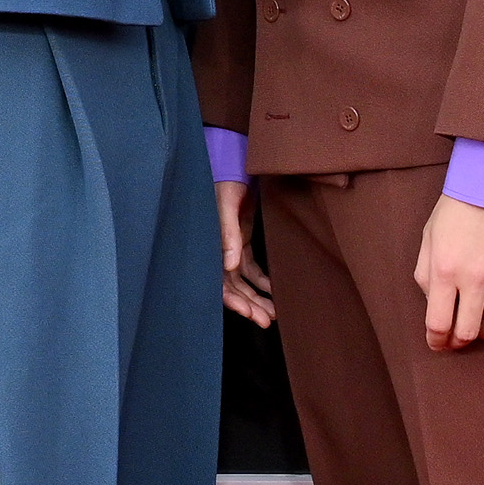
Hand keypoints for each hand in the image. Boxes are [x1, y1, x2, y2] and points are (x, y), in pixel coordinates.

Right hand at [215, 179, 276, 327]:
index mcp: (209, 246)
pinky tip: (274, 292)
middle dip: (249, 305)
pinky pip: (251, 268)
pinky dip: (262, 280)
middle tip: (266, 321)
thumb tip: (230, 265)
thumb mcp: (225, 206)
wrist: (234, 163)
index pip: (218, 281)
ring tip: (273, 314)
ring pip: (243, 281)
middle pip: (232, 287)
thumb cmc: (225, 182)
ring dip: (257, 297)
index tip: (249, 313)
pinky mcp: (241, 240)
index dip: (232, 300)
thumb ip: (228, 233)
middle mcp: (218, 251)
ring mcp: (230, 247)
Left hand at [415, 194, 483, 350]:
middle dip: (458, 342)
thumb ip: (425, 274)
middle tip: (458, 339)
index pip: (437, 323)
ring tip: (483, 326)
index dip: (436, 342)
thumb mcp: (429, 237)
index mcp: (443, 270)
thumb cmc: (458, 208)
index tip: (437, 344)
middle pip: (467, 332)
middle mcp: (473, 279)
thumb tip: (433, 304)